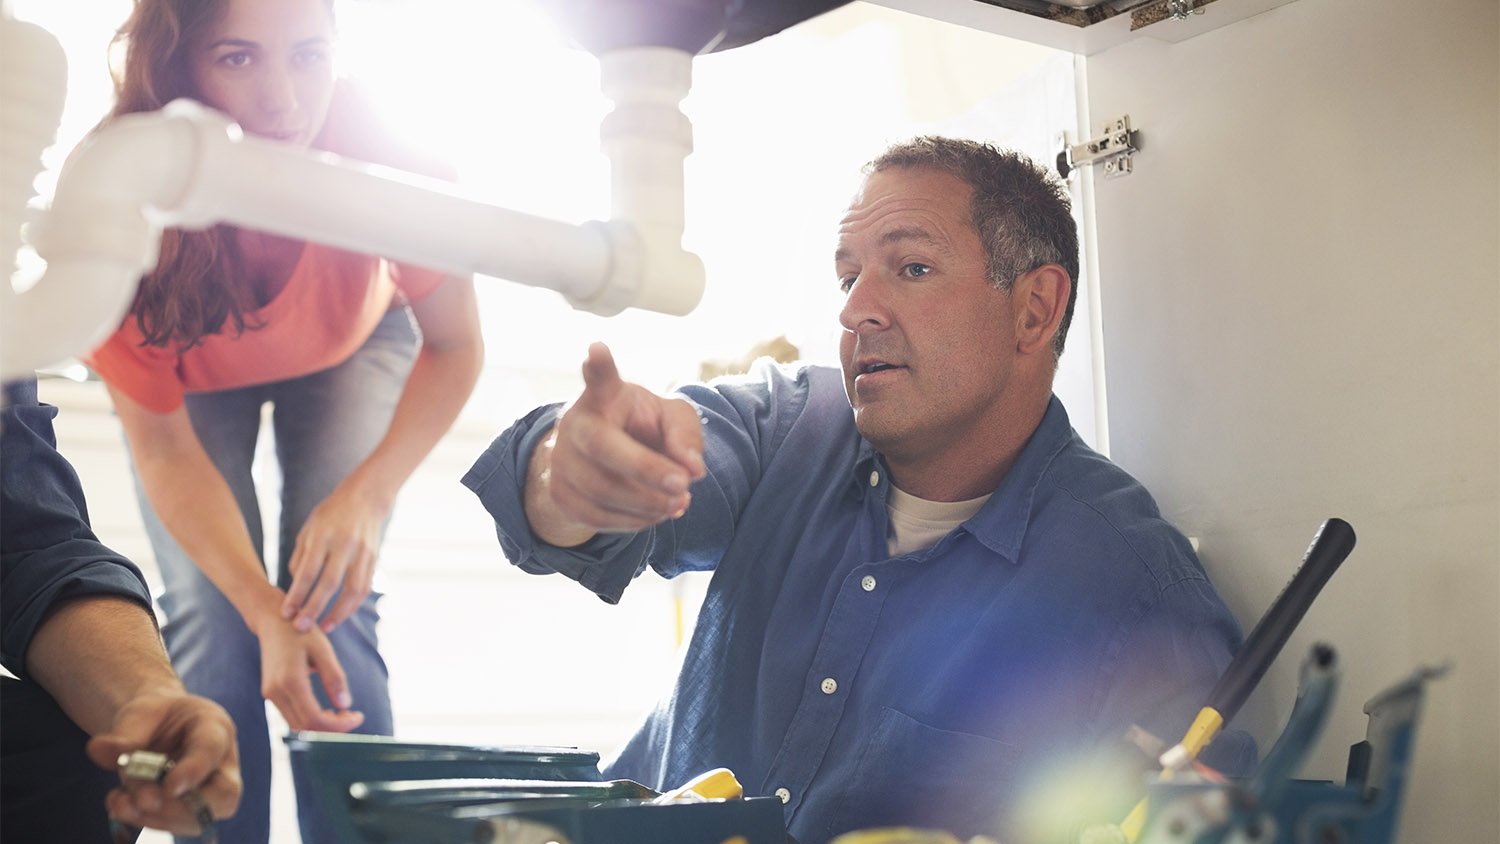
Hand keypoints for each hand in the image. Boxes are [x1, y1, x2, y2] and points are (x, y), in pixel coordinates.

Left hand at [85, 691, 240, 836]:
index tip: (169, 788)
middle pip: (224, 796)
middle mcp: (220, 763)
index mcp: (214, 726)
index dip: (194, 770)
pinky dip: (144, 820)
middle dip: (184, 808)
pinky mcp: (188, 810)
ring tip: (121, 803)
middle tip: (146, 802)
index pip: (211, 749)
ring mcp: (208, 790)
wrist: (156, 727)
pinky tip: (120, 806)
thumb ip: (124, 733)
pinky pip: (175, 825)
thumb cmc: (155, 715)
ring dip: (157, 818)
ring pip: (199, 819)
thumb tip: (99, 750)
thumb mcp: (139, 713)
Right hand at [255, 611, 364, 732]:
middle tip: (353, 717)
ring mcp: (270, 694)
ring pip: (297, 725)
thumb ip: (334, 678)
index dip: (338, 725)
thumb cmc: (301, 632)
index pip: (314, 719)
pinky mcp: (270, 693)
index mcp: (290, 681)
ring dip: (321, 726)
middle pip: (305, 727)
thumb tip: (346, 705)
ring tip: (343, 714)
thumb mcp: (323, 650)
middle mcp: (276, 691)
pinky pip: (291, 716)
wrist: (273, 621)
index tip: (358, 717)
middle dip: (332, 728)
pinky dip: (310, 719)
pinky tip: (327, 711)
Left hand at [282, 483, 388, 632]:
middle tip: (300, 628)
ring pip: (352, 590)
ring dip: (339, 613)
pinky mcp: (373, 559)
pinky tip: (340, 615)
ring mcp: (362, 553)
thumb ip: (301, 557)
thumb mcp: (309, 529)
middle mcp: (344, 545)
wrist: (365, 499)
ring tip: (325, 628)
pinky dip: (352, 604)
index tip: (286, 614)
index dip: (297, 595)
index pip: (309, 572)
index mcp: (323, 536)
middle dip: (314, 608)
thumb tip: (296, 586)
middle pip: (329, 584)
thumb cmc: (330, 515)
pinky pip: (364, 587)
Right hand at [530, 343, 706, 541]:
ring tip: (679, 502)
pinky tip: (656, 513)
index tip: (597, 349)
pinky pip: (598, 518)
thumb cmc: (642, 428)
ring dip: (648, 503)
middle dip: (646, 470)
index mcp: (605, 396)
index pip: (600, 378)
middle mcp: (575, 423)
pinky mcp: (559, 494)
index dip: (598, 366)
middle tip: (684, 485)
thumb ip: (686, 435)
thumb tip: (692, 470)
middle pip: (604, 448)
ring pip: (602, 490)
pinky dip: (634, 521)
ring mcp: (561, 460)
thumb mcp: (671, 419)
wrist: (603, 459)